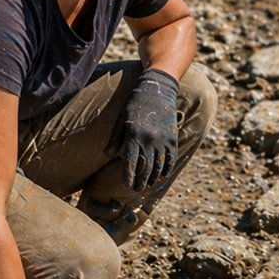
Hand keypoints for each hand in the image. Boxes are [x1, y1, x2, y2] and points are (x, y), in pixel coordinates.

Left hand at [106, 68, 179, 190]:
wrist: (157, 90)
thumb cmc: (134, 104)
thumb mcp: (120, 119)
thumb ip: (114, 139)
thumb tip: (107, 156)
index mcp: (134, 135)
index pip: (130, 162)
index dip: (128, 176)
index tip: (126, 185)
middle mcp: (149, 139)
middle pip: (145, 167)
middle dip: (140, 181)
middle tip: (136, 188)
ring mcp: (162, 139)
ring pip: (158, 166)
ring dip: (153, 178)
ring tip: (147, 185)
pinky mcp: (172, 138)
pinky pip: (170, 159)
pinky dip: (166, 169)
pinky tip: (161, 176)